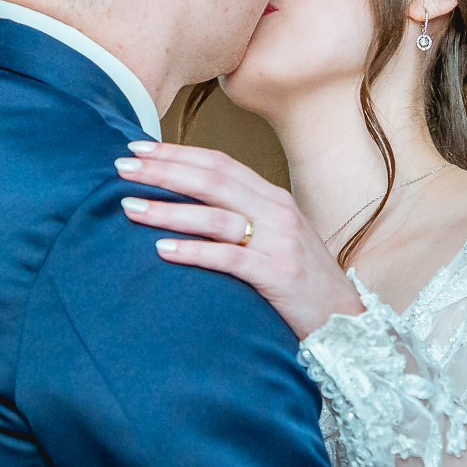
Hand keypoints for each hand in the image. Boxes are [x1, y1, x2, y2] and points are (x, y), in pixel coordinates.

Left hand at [116, 142, 363, 340]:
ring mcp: (279, 242)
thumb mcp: (275, 238)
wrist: (344, 319)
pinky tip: (162, 250)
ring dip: (168, 210)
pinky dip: (193, 251)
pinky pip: (227, 258)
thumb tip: (189, 206)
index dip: (177, 153)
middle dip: (163, 171)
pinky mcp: (277, 274)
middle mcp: (277, 212)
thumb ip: (242, 218)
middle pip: (212, 180)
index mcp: (274, 197)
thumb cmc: (301, 281)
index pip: (220, 163)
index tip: (138, 147)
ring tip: (129, 207)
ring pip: (215, 216)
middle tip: (122, 167)